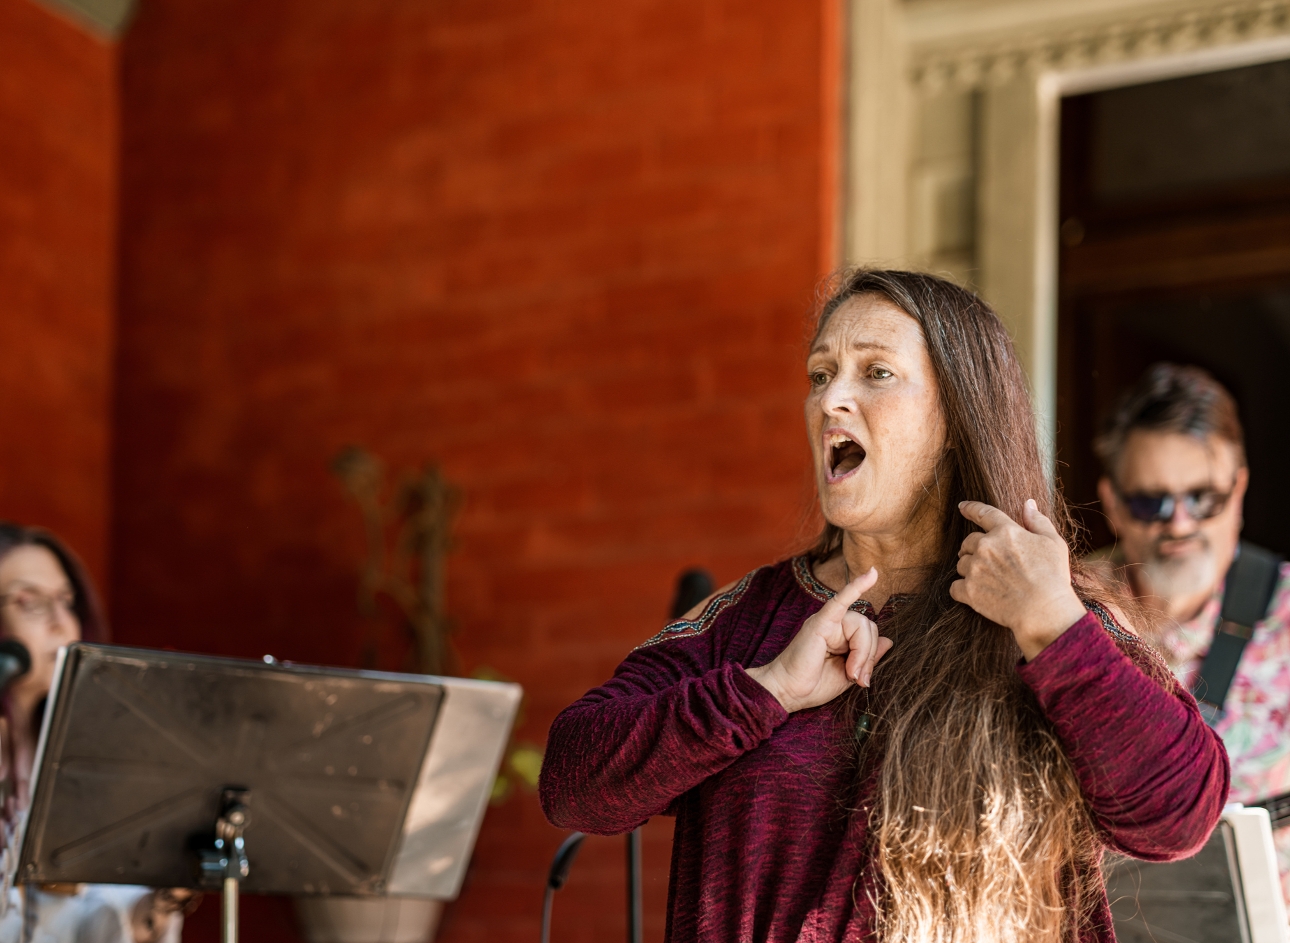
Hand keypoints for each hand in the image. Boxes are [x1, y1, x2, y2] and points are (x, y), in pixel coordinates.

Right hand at [747, 568, 892, 712]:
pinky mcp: (820, 622)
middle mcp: (834, 624)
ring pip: (861, 624)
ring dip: (862, 652)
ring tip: (849, 672)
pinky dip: (856, 587)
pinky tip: (872, 574)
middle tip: (856, 678)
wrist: (787, 692)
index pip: (869, 634)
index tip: (862, 682)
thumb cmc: (813, 685)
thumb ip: (867, 657)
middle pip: (868, 627)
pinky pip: (841, 600)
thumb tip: (888, 640)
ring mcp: (826, 620)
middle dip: (867, 655)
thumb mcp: (849, 674)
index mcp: (841, 635)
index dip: (870, 657)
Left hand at [951, 499, 1087, 659]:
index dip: (971, 508)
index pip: (983, 513)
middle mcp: (986, 547)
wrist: (1045, 611)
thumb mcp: (1053, 543)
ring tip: (987, 580)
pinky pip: (955, 587)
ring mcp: (975, 568)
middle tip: (985, 560)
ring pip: (961, 564)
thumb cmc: (1053, 577)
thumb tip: (1028, 504)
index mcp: (1006, 531)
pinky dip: (962, 590)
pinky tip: (975, 594)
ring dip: (970, 569)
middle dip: (973, 548)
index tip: (962, 506)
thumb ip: (1038, 521)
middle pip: (968, 542)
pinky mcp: (969, 591)